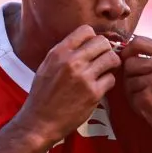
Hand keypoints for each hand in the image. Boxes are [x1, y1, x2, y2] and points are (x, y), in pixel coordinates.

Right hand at [17, 25, 120, 145]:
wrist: (40, 121)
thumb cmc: (42, 95)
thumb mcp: (46, 66)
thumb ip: (64, 53)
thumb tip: (83, 42)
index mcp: (59, 52)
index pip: (86, 30)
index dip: (93, 38)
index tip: (93, 48)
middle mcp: (72, 61)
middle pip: (102, 42)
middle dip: (105, 50)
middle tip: (102, 60)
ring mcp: (84, 77)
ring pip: (111, 58)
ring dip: (111, 65)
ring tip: (104, 72)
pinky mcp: (93, 93)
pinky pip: (111, 79)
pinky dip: (108, 82)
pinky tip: (100, 87)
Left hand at [120, 36, 151, 145]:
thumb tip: (130, 51)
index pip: (138, 41)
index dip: (128, 51)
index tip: (127, 59)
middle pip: (129, 63)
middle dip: (131, 75)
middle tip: (142, 87)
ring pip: (128, 81)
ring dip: (134, 92)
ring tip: (150, 99)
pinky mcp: (148, 100)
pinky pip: (131, 97)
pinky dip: (136, 105)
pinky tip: (150, 108)